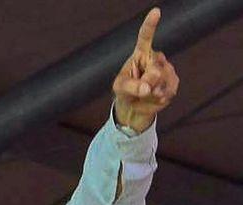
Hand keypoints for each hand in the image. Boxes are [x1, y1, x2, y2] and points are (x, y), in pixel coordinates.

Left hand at [113, 8, 179, 132]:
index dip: (151, 25)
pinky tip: (154, 97)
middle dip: (147, 83)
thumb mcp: (120, 88)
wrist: (134, 105)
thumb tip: (146, 88)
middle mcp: (155, 58)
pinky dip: (158, 98)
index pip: (146, 37)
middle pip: (155, 70)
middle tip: (141, 89)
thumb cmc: (125, 91)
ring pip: (162, 81)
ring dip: (152, 92)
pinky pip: (168, 91)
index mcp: (141, 53)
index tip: (156, 12)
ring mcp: (166, 69)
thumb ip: (130, 86)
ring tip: (145, 93)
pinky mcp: (173, 82)